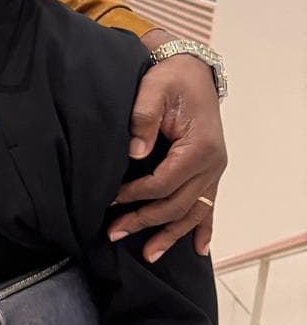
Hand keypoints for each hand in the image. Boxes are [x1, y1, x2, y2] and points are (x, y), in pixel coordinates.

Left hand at [109, 54, 226, 261]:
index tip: (109, 200)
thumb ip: (143, 119)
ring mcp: (214, 170)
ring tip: (149, 255)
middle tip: (114, 233)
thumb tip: (135, 152)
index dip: (134, 195)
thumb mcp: (153, 89)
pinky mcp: (211, 171)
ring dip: (171, 235)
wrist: (192, 69)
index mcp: (199, 147)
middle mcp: (212, 164)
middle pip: (176, 204)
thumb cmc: (170, 79)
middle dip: (144, 222)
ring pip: (194, 212)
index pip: (163, 183)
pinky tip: (200, 250)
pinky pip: (209, 206)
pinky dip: (204, 228)